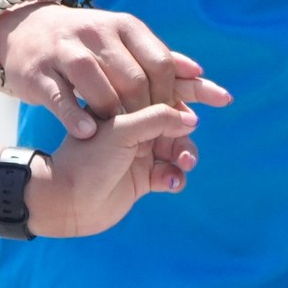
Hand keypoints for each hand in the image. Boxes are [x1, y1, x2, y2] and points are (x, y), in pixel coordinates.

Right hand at [0, 1, 230, 157]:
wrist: (25, 30)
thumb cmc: (86, 45)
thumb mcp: (123, 43)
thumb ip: (161, 61)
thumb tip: (200, 76)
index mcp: (124, 27)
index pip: (159, 63)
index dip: (171, 95)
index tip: (175, 120)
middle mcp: (96, 33)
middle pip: (132, 78)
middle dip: (146, 112)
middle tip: (150, 138)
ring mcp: (64, 51)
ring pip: (98, 85)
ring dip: (114, 115)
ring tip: (120, 137)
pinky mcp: (38, 71)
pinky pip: (60, 95)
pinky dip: (76, 116)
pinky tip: (89, 132)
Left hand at [29, 101, 199, 235]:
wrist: (65, 201)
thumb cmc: (86, 160)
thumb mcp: (121, 131)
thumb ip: (157, 119)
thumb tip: (192, 117)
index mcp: (124, 104)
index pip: (163, 87)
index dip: (194, 88)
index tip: (222, 96)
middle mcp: (133, 125)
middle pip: (176, 118)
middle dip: (193, 125)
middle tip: (209, 136)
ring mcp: (139, 151)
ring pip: (178, 147)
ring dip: (185, 153)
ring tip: (183, 163)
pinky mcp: (143, 178)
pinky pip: (171, 173)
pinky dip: (175, 176)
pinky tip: (169, 182)